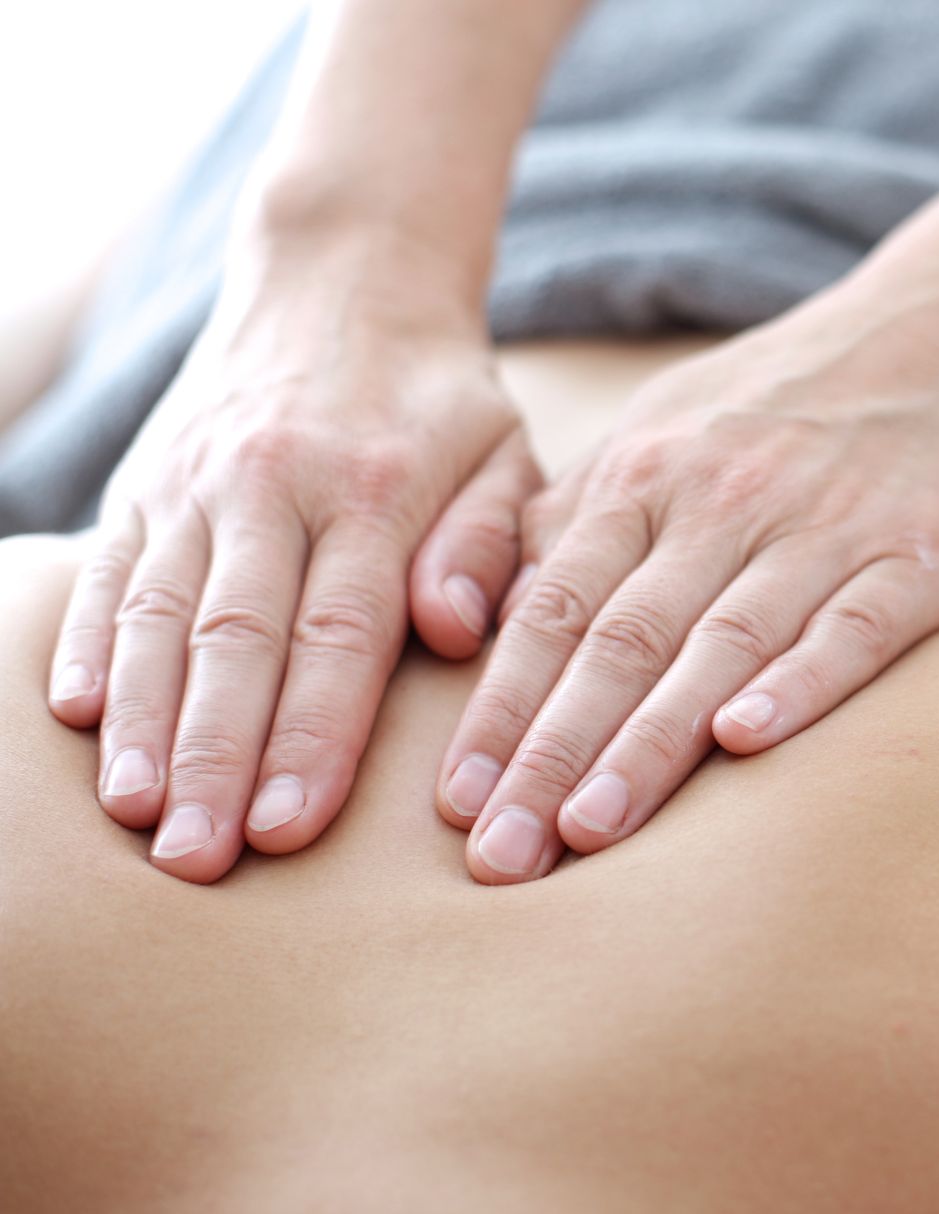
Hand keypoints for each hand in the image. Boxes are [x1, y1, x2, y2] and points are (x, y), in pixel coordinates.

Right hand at [46, 245, 538, 882]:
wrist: (344, 274)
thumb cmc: (443, 397)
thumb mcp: (506, 454)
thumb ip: (489, 544)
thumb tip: (454, 633)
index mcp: (376, 490)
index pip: (341, 634)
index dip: (312, 736)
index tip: (291, 829)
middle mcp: (275, 486)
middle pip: (238, 640)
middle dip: (215, 757)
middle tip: (197, 860)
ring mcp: (197, 481)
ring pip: (158, 613)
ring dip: (142, 720)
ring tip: (134, 814)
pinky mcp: (146, 479)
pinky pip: (108, 568)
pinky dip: (89, 642)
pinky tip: (79, 716)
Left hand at [436, 285, 938, 882]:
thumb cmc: (776, 406)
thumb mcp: (655, 434)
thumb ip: (568, 524)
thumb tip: (478, 623)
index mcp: (645, 478)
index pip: (554, 612)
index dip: (501, 710)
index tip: (454, 806)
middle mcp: (721, 502)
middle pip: (621, 642)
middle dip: (552, 753)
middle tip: (501, 856)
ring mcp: (821, 529)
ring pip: (720, 644)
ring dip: (650, 741)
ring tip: (590, 832)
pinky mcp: (914, 556)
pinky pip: (852, 628)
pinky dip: (799, 683)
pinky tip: (748, 742)